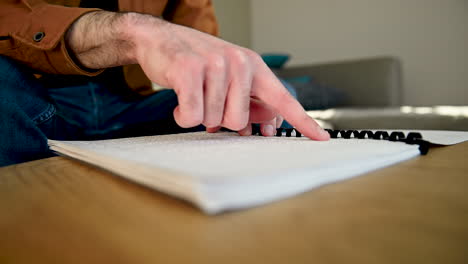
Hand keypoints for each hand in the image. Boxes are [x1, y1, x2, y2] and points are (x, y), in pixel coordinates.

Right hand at [128, 14, 328, 139]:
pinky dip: (183, 115)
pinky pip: (192, 116)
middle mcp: (239, 63)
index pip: (283, 98)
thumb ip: (250, 100)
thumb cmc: (197, 61)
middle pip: (238, 121)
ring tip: (193, 94)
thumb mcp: (229, 77)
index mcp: (253, 66)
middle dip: (219, 119)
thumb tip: (265, 126)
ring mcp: (215, 65)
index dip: (303, 122)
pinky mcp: (190, 70)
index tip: (322, 138)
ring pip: (213, 120)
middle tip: (209, 102)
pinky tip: (180, 100)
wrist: (160, 39)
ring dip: (198, 115)